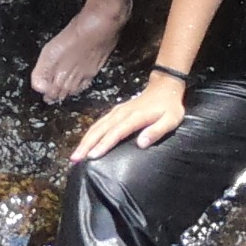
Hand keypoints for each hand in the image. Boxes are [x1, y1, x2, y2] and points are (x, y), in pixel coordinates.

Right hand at [73, 74, 187, 162]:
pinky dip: (90, 133)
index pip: (116, 132)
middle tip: (75, 159)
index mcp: (135, 117)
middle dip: (87, 144)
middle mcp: (122, 113)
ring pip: (97, 126)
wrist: (164, 87)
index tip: (92, 156)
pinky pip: (99, 123)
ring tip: (75, 155)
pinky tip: (84, 143)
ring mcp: (117, 111)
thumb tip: (141, 144)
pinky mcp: (115, 112)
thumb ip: (156, 131)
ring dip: (85, 140)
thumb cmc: (169, 107)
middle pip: (101, 129)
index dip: (104, 144)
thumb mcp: (171, 119)